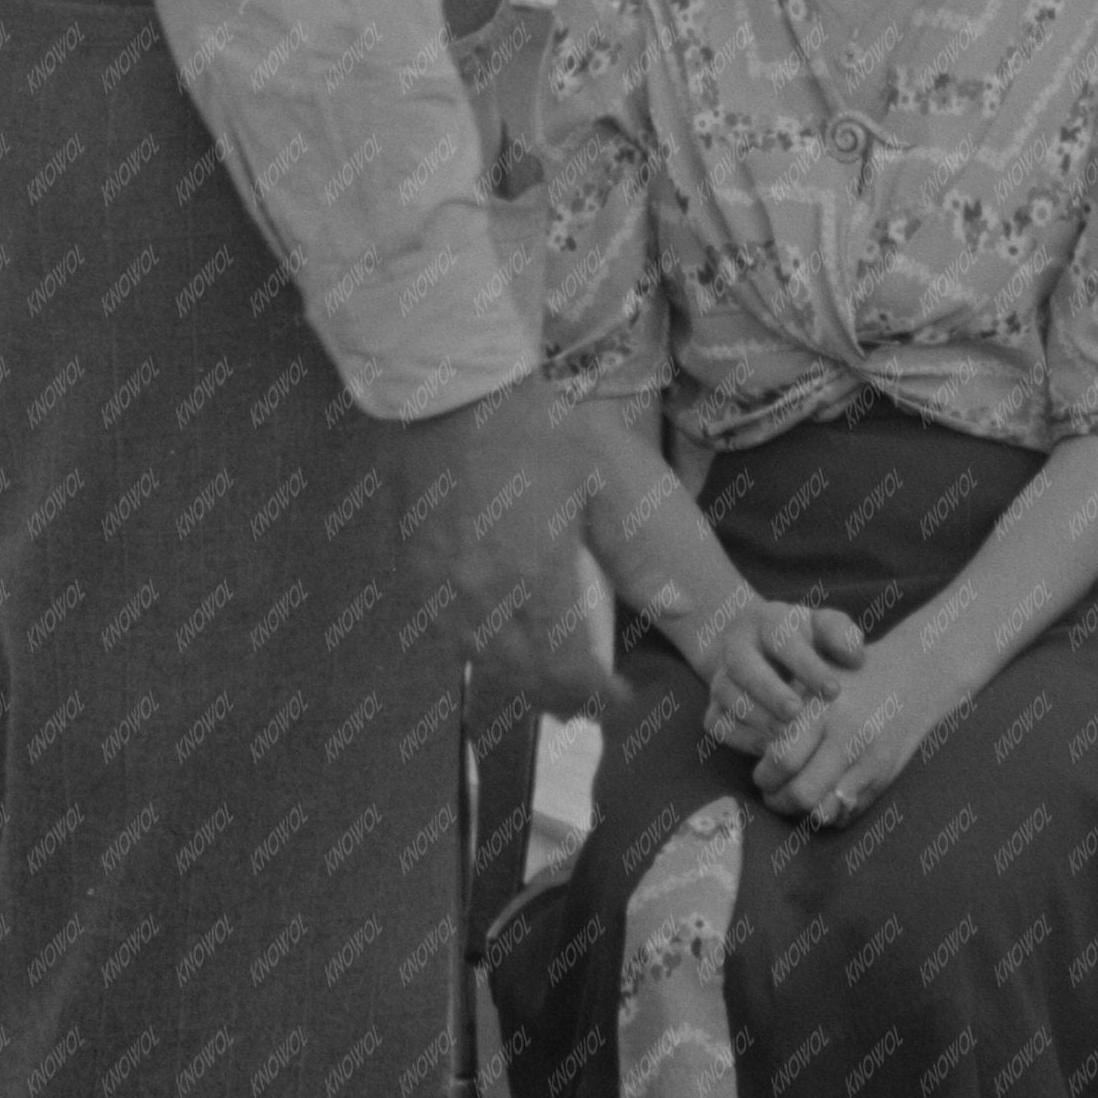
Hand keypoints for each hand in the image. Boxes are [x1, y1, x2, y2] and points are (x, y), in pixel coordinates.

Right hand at [389, 374, 620, 719]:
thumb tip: (682, 607)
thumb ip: (638, 557)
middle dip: (559, 698)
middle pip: (524, 678)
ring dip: (517, 681)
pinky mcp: (416, 573)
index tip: (618, 698)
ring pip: (483, 663)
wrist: (457, 395)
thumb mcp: (602, 483)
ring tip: (544, 685)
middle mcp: (487, 598)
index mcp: (537, 579)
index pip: (568, 670)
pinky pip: (446, 634)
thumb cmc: (536, 431)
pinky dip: (477, 650)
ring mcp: (445, 590)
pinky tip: (492, 643)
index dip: (595, 696)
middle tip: (584, 703)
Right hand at [698, 599, 865, 754]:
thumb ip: (841, 634)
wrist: (755, 649)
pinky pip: (718, 724)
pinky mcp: (714, 707)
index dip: (807, 665)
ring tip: (786, 736)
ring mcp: (721, 678)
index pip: (783, 639)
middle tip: (796, 713)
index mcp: (768, 622)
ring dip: (756, 718)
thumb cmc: (802, 640)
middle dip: (770, 691)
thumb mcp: (822, 627)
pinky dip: (740, 738)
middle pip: (745, 667)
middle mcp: (738, 648)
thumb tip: (856, 656)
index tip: (834, 690)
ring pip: (728, 697)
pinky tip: (769, 750)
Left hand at [751, 628, 951, 828]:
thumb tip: (759, 754)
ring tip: (793, 800)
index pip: (783, 758)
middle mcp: (849, 737)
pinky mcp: (883, 779)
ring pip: (824, 810)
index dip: (765, 774)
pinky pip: (847, 813)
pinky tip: (820, 798)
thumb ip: (787, 712)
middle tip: (772, 794)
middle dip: (779, 801)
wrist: (913, 678)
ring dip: (802, 813)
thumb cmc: (853, 676)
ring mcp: (869, 762)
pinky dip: (828, 814)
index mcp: (825, 708)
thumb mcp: (816, 679)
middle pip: (802, 792)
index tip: (761, 774)